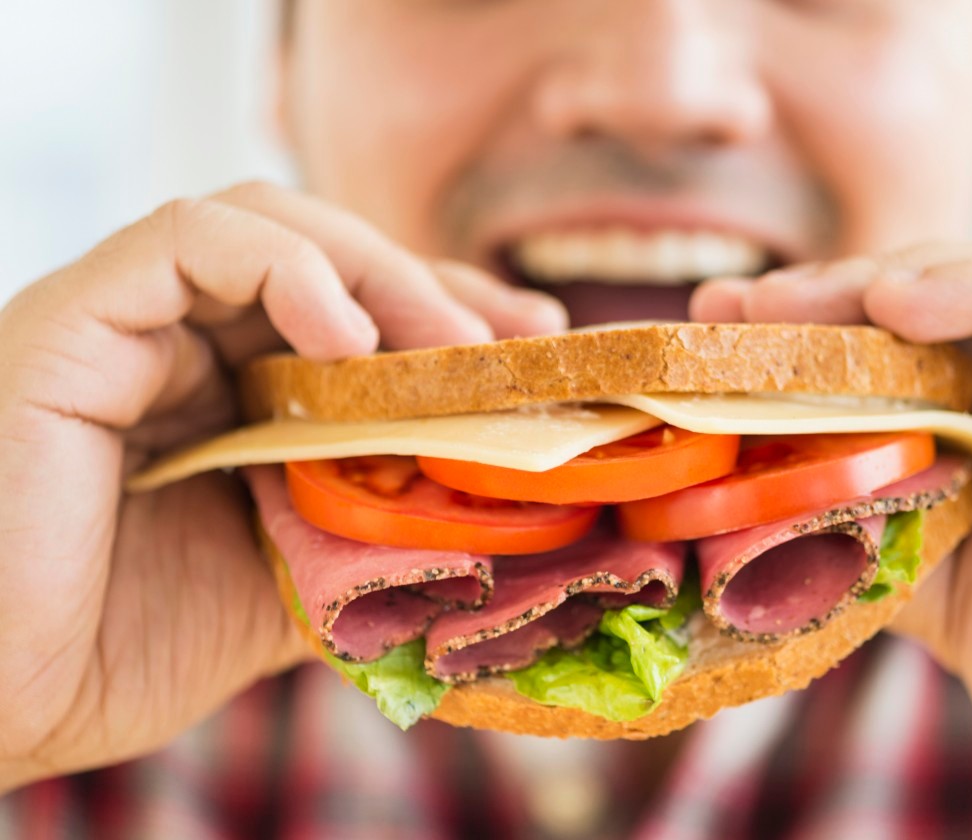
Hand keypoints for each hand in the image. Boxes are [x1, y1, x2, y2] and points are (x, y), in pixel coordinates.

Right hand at [0, 182, 565, 790]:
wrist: (2, 701)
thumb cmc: (122, 648)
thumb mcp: (292, 582)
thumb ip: (370, 533)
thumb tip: (489, 521)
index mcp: (233, 394)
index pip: (358, 313)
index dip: (451, 317)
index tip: (538, 350)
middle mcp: (182, 345)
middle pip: (328, 260)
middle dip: (432, 287)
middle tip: (517, 338)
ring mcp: (128, 324)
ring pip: (266, 226)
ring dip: (376, 269)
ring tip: (447, 338)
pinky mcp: (76, 320)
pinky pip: (186, 239)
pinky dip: (285, 268)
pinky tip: (349, 337)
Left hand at [693, 242, 971, 837]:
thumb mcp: (964, 608)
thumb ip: (885, 541)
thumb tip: (775, 509)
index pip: (896, 375)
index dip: (805, 363)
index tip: (711, 358)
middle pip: (928, 321)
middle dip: (821, 313)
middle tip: (727, 314)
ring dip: (877, 289)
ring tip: (784, 306)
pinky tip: (899, 296)